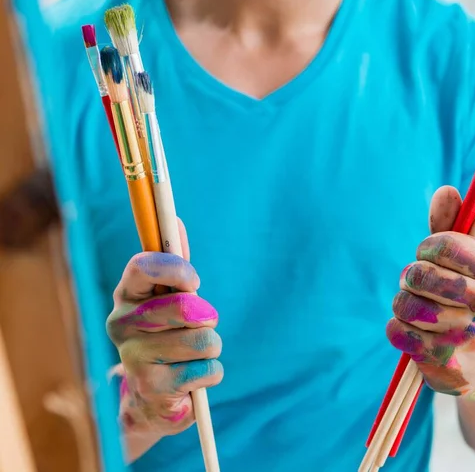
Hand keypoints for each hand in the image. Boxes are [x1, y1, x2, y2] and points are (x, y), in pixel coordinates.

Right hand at [106, 220, 222, 437]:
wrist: (153, 396)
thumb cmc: (168, 333)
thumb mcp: (170, 297)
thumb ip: (175, 262)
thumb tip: (175, 221)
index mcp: (126, 295)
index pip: (143, 267)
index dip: (176, 269)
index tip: (195, 282)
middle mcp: (121, 324)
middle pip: (186, 308)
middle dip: (207, 317)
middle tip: (200, 324)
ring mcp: (134, 359)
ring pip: (205, 340)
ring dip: (211, 347)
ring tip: (193, 353)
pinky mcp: (154, 389)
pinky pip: (209, 370)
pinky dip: (211, 373)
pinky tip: (190, 377)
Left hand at [386, 186, 474, 397]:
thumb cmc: (472, 304)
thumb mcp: (471, 266)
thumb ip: (453, 228)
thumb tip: (445, 190)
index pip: (441, 245)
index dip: (426, 250)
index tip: (431, 259)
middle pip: (417, 274)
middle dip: (411, 279)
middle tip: (421, 288)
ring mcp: (465, 336)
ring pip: (403, 303)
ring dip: (403, 304)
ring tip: (418, 311)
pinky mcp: (442, 360)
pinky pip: (395, 330)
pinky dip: (397, 329)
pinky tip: (415, 334)